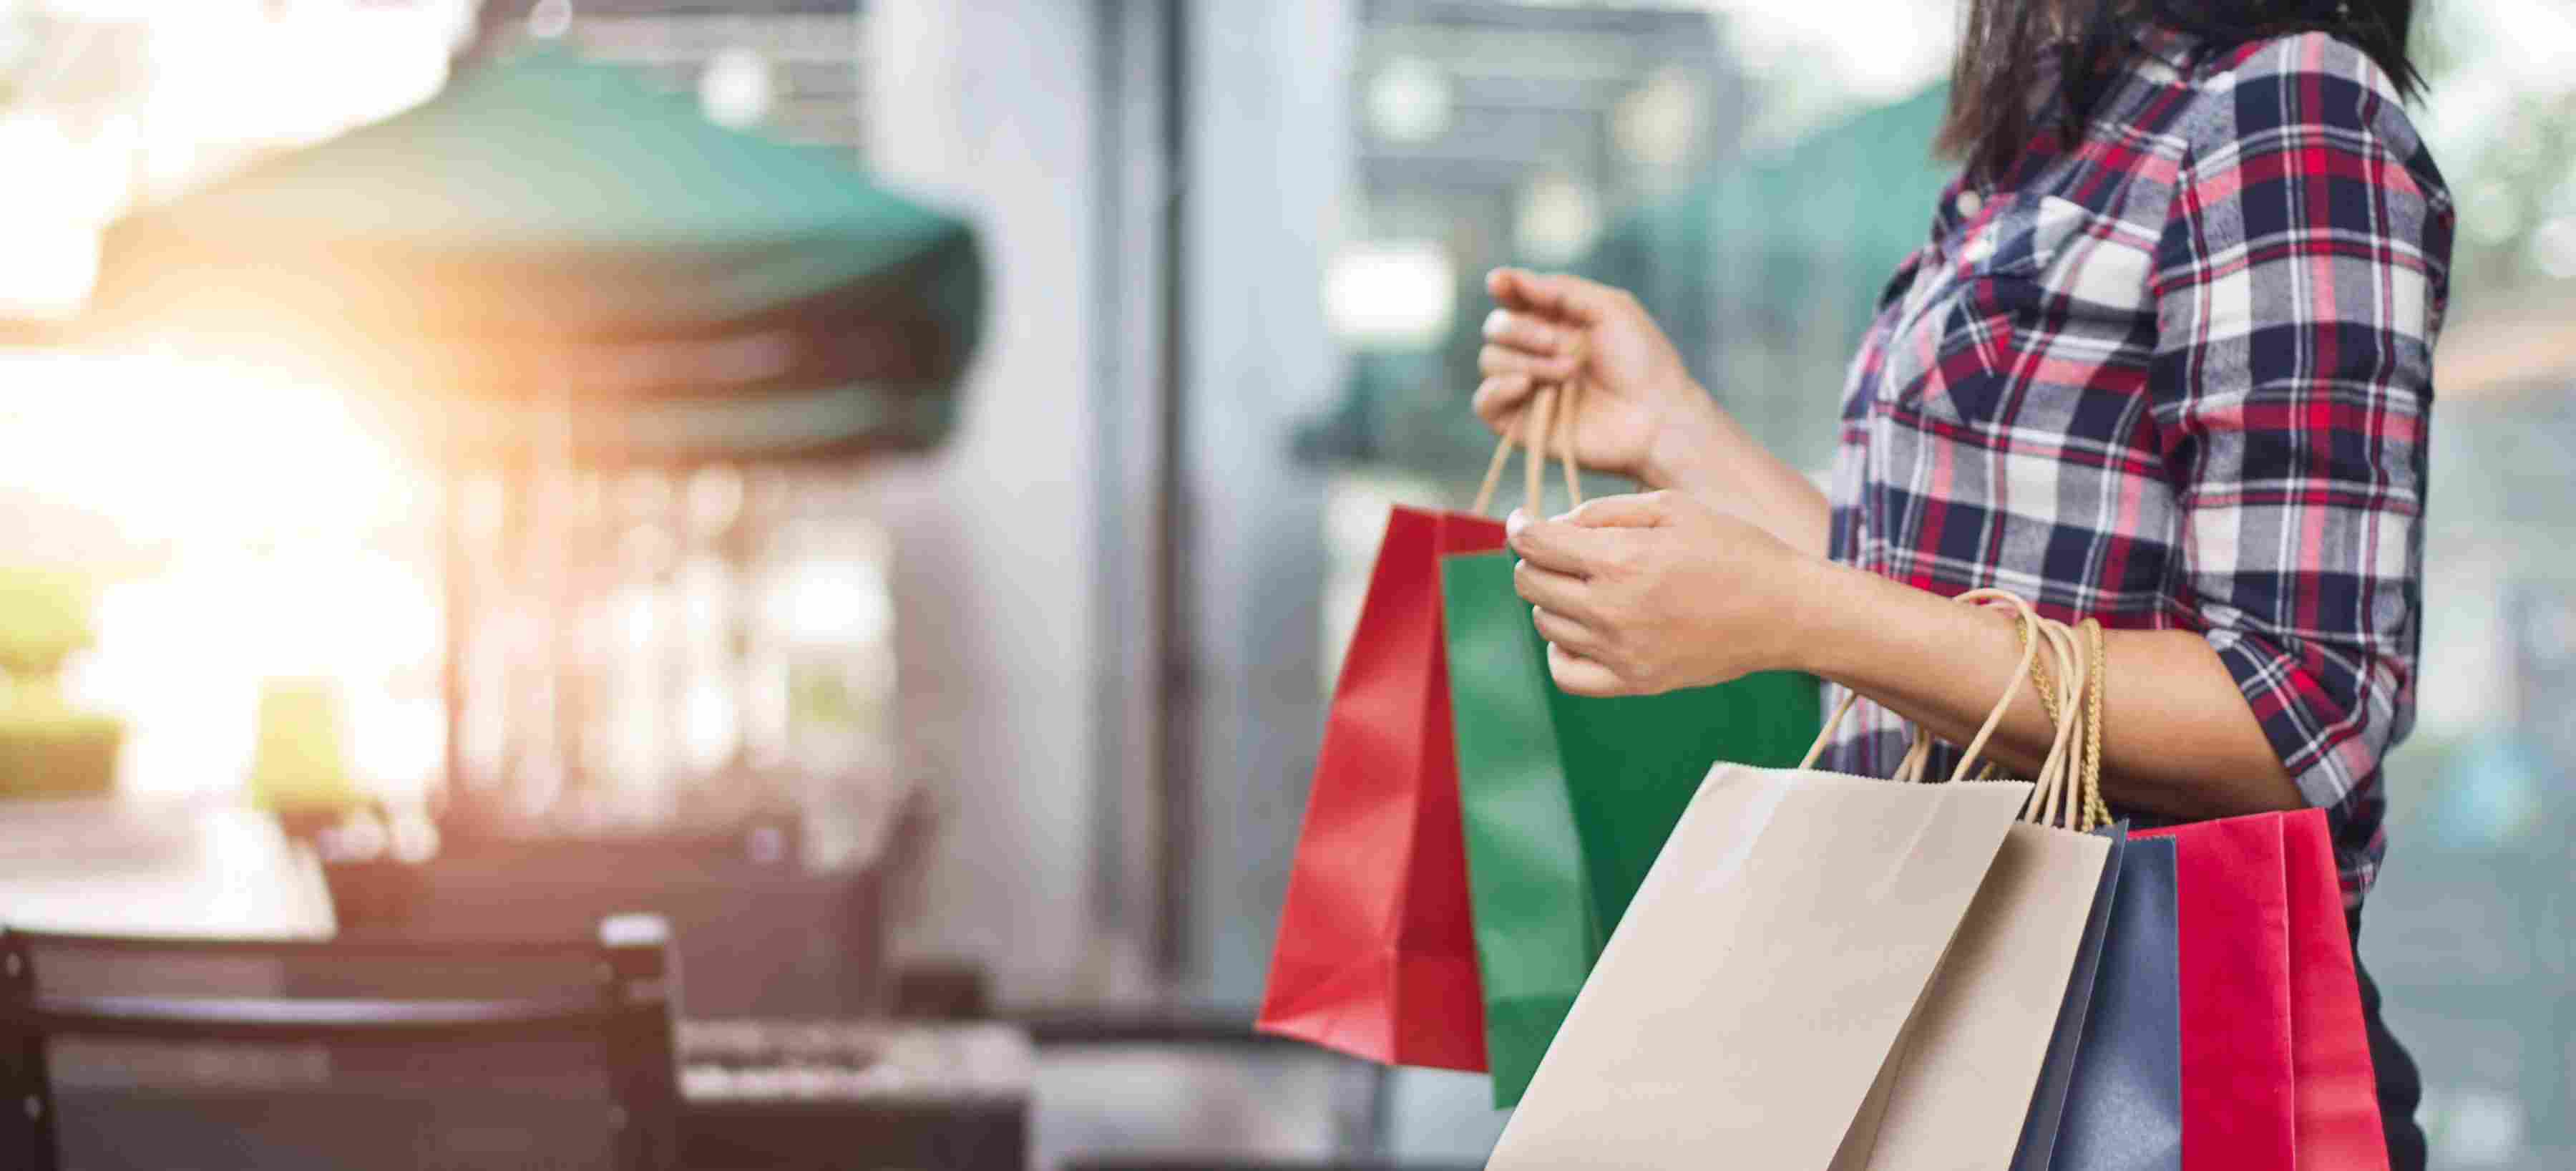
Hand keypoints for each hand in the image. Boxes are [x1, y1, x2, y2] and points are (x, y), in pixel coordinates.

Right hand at [1477, 269, 1720, 485]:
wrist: (1656, 417)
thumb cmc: (1643, 362)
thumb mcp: (1611, 309)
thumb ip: (1560, 290)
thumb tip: (1503, 278)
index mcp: (1556, 321)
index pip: (1513, 298)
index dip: (1503, 287)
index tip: (1500, 283)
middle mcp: (1536, 352)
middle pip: (1496, 327)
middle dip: (1523, 330)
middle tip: (1561, 344)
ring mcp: (1526, 388)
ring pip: (1491, 361)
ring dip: (1527, 361)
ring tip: (1568, 373)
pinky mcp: (1519, 423)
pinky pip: (1484, 402)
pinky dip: (1496, 389)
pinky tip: (1524, 385)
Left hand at [1507, 491, 1817, 696]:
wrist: (1785, 611)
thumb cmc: (1732, 549)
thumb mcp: (1670, 507)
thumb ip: (1601, 512)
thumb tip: (1549, 528)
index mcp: (1621, 560)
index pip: (1533, 543)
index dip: (1520, 525)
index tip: (1524, 520)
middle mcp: (1613, 610)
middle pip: (1529, 582)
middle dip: (1535, 558)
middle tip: (1560, 549)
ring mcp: (1622, 653)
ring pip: (1545, 623)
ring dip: (1552, 597)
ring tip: (1587, 584)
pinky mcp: (1635, 683)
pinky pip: (1566, 673)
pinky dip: (1560, 649)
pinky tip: (1580, 628)